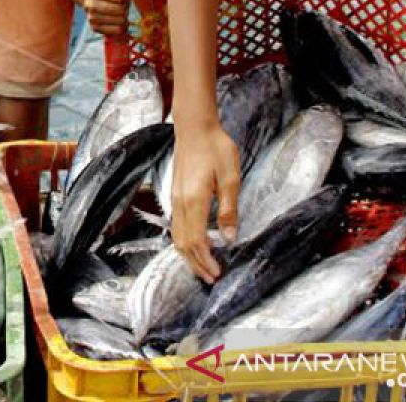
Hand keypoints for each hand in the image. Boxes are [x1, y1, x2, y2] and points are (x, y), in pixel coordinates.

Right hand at [67, 0, 142, 37]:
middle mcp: (90, 4)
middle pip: (121, 10)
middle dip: (126, 6)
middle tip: (124, 3)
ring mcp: (91, 17)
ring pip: (120, 22)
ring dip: (125, 17)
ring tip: (121, 11)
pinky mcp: (94, 27)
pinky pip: (115, 32)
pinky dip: (121, 27)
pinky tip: (119, 20)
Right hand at [171, 121, 239, 283]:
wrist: (194, 127)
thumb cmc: (215, 148)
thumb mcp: (230, 177)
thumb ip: (229, 209)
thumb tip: (229, 237)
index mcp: (194, 201)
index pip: (197, 241)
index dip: (206, 261)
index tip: (218, 273)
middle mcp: (180, 203)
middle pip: (183, 244)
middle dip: (196, 264)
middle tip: (212, 278)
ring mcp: (175, 199)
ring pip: (176, 237)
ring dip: (189, 256)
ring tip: (203, 267)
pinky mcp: (175, 194)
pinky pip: (176, 226)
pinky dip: (184, 242)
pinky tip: (195, 244)